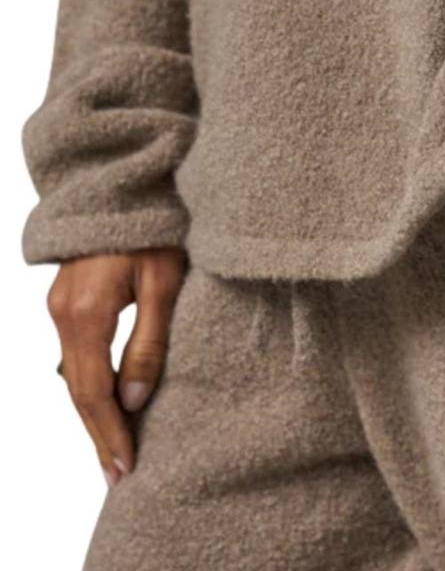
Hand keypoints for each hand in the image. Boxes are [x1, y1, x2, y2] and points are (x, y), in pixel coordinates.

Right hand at [47, 247, 185, 486]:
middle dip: (98, 435)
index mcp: (86, 314)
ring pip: (73, 376)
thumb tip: (132, 402)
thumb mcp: (164, 283)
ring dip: (93, 415)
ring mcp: (60, 307)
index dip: (109, 434)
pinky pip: (75, 356)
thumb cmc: (155, 229)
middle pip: (78, 391)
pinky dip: (90, 386)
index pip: (94, 392)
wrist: (127, 189)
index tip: (125, 468)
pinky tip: (106, 405)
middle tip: (117, 476)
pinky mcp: (67, 300)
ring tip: (114, 451)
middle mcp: (63, 314)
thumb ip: (149, 342)